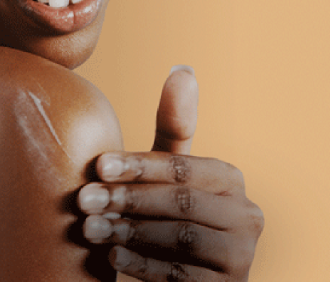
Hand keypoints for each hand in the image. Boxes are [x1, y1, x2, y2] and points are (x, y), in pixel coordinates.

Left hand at [78, 67, 263, 280]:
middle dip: (127, 199)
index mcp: (229, 179)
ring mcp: (241, 257)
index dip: (138, 165)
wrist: (180, 277)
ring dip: (129, 232)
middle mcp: (246, 215)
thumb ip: (174, 128)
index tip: (98, 165)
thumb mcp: (168, 175)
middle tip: (83, 200)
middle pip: (181, 203)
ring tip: (89, 228)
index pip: (182, 167)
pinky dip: (142, 266)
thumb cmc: (164, 214)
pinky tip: (111, 259)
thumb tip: (182, 68)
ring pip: (181, 238)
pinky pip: (181, 275)